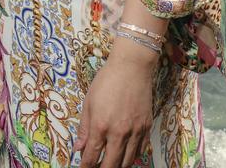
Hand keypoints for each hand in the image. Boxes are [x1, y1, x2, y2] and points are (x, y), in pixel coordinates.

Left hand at [74, 42, 155, 167]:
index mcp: (101, 126)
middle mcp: (119, 132)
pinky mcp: (147, 127)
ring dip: (118, 166)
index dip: (86, 167)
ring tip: (111, 165)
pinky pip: (140, 151)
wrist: (131, 67)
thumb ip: (84, 129)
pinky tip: (126, 156)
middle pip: (111, 165)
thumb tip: (78, 148)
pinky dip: (132, 157)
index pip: (92, 157)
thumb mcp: (89, 103)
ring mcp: (135, 131)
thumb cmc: (106, 81)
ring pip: (128, 162)